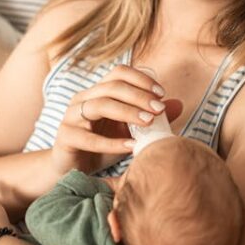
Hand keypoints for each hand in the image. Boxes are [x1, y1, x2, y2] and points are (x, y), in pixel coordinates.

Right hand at [50, 65, 182, 175]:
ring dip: (127, 112)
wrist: (72, 171)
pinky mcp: (65, 137)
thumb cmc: (101, 147)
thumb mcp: (129, 132)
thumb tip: (179, 104)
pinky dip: (113, 142)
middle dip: (138, 95)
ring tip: (148, 122)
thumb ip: (151, 117)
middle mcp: (82, 99)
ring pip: (100, 105)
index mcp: (97, 92)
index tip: (161, 93)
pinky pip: (89, 138)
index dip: (141, 79)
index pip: (118, 73)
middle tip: (158, 108)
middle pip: (111, 86)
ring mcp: (71, 117)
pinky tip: (132, 147)